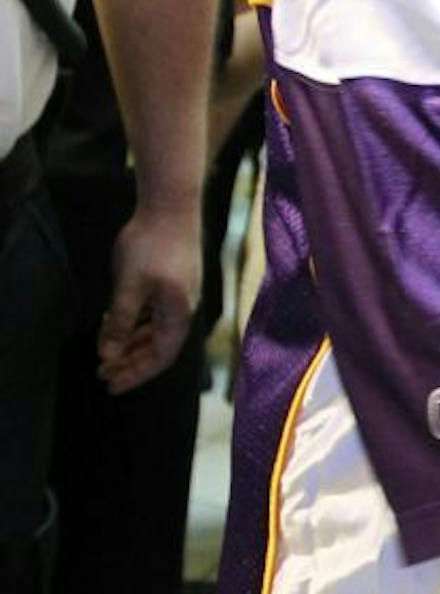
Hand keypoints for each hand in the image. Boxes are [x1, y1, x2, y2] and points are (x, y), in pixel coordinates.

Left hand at [100, 199, 201, 392]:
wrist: (171, 208)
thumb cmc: (151, 247)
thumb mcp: (129, 287)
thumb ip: (120, 323)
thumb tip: (109, 355)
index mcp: (177, 315)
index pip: (160, 357)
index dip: (136, 374)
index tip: (111, 385)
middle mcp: (183, 310)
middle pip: (159, 347)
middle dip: (131, 362)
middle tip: (103, 373)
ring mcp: (179, 296)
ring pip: (156, 331)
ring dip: (132, 344)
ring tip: (107, 352)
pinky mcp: (173, 283)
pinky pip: (155, 315)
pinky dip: (136, 325)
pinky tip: (117, 323)